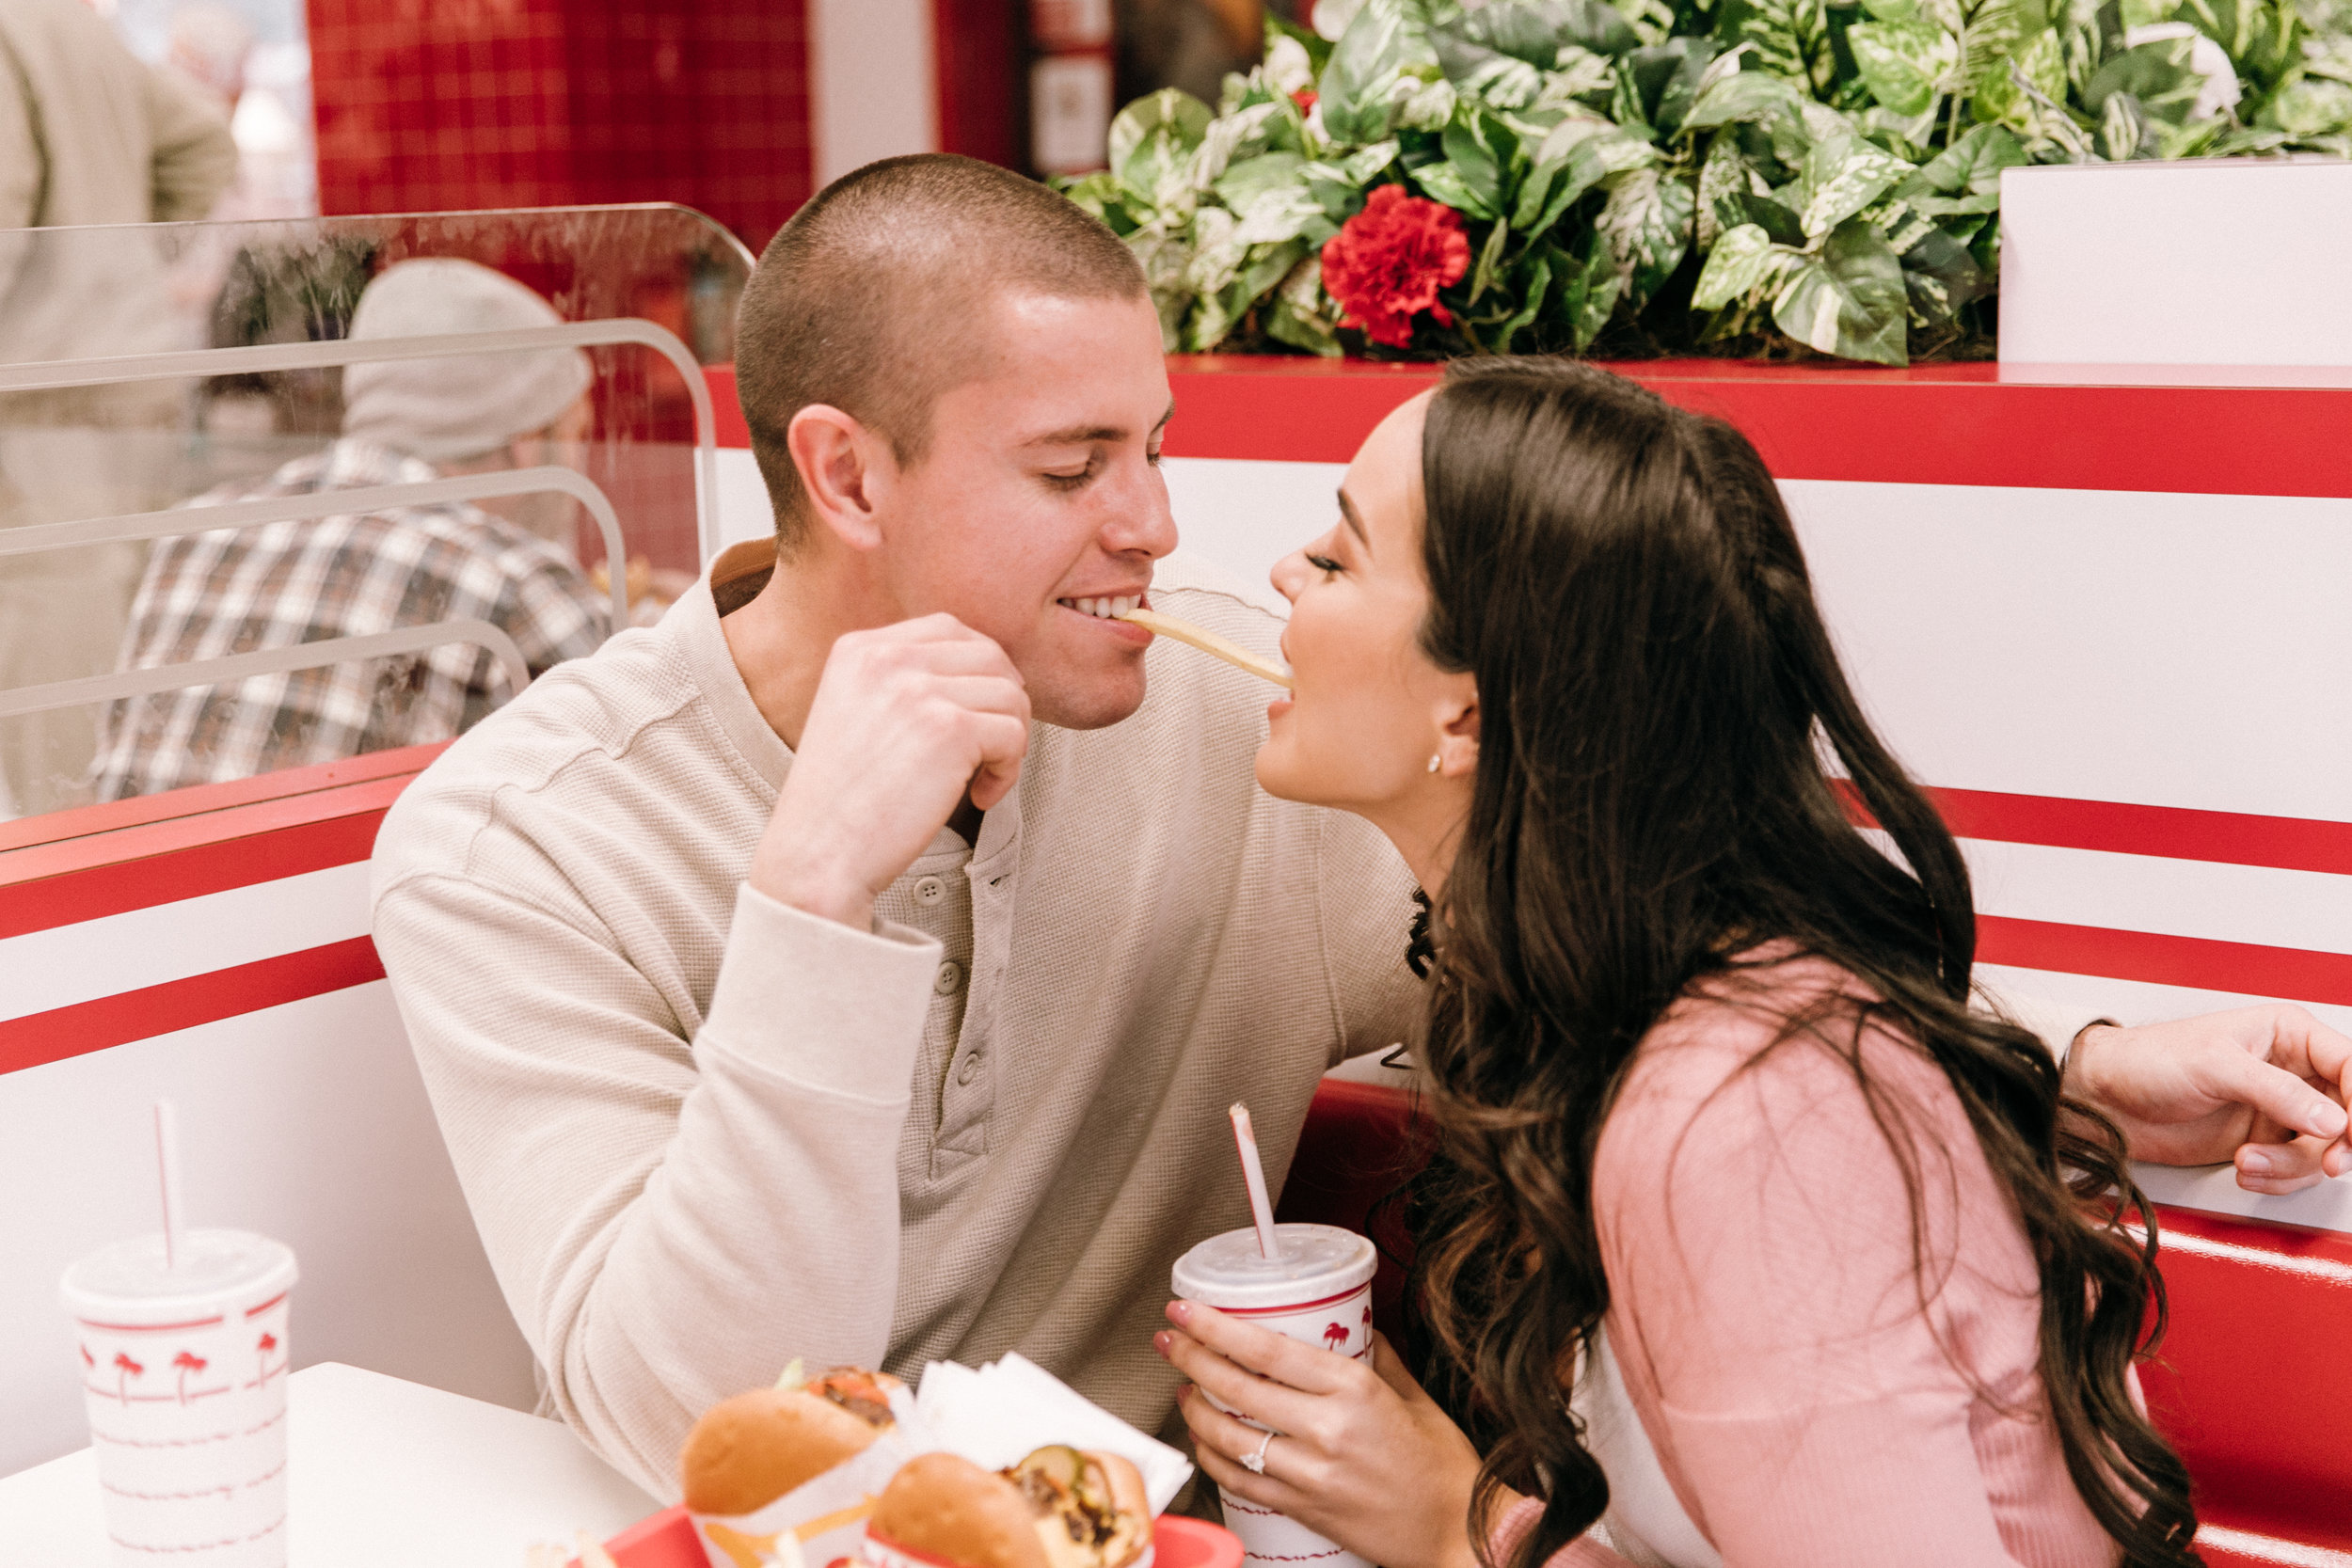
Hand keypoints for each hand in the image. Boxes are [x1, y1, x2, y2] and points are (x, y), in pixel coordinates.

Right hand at [749, 615, 1028, 926]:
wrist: (817, 855)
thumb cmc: (844, 801)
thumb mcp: (857, 713)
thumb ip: (903, 681)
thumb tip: (989, 672)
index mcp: (860, 647)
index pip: (949, 629)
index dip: (978, 671)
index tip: (972, 718)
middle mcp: (887, 656)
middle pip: (990, 656)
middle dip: (1002, 706)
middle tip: (987, 753)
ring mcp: (917, 689)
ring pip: (1010, 695)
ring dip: (1010, 740)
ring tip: (980, 778)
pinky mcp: (949, 728)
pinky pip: (1013, 734)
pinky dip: (1009, 770)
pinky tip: (979, 797)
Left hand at [1156, 1300, 1496, 1567]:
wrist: (1456, 1535)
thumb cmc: (1443, 1468)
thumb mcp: (1414, 1398)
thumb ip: (1377, 1358)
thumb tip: (1350, 1325)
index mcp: (1355, 1392)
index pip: (1267, 1351)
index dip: (1216, 1328)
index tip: (1185, 1310)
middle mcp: (1327, 1430)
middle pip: (1237, 1388)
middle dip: (1191, 1358)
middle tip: (1169, 1340)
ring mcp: (1311, 1474)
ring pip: (1228, 1436)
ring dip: (1194, 1407)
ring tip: (1183, 1386)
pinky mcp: (1303, 1509)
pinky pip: (1240, 1480)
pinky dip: (1212, 1456)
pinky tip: (1204, 1437)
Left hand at [2064, 1005, 2351, 1193]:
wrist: (2105, 1100)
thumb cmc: (2148, 1060)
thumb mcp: (2215, 1065)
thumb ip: (2278, 1091)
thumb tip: (2333, 1119)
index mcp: (2288, 1034)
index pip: (2351, 1065)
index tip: (2351, 1130)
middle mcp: (2291, 1072)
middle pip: (2348, 1115)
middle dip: (2338, 1143)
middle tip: (2329, 1160)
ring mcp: (2278, 1111)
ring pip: (2323, 1150)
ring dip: (2292, 1166)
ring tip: (2248, 1161)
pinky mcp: (2262, 1143)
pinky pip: (2295, 1171)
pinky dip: (2275, 1179)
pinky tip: (2245, 1169)